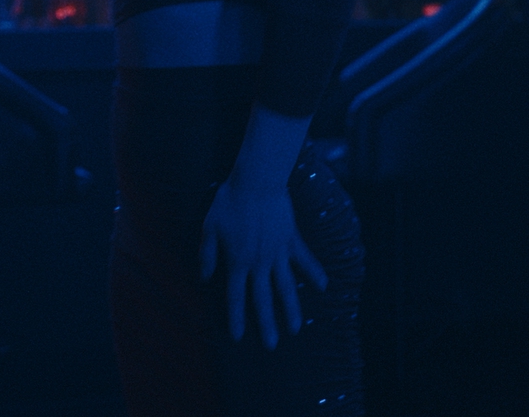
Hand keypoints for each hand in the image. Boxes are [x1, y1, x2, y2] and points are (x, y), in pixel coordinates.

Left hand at [199, 178, 328, 349]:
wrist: (256, 182)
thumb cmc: (228, 202)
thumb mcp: (209, 228)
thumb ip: (207, 255)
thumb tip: (205, 278)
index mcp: (237, 261)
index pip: (236, 296)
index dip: (236, 317)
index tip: (238, 336)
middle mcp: (259, 262)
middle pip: (263, 298)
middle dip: (266, 324)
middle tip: (272, 345)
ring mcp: (278, 253)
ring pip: (285, 286)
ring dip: (291, 309)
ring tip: (295, 329)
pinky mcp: (291, 240)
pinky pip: (304, 259)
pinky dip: (314, 272)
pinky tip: (323, 286)